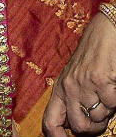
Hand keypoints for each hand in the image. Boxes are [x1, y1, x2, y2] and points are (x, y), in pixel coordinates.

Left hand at [43, 12, 115, 135]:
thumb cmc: (91, 57)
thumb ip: (72, 100)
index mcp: (60, 88)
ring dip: (108, 109)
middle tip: (101, 118)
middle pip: (78, 127)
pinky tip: (113, 84)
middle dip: (93, 129)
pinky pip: (112, 103)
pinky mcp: (100, 79)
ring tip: (107, 92)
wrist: (105, 32)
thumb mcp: (74, 77)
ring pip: (99, 117)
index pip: (49, 121)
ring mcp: (83, 83)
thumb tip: (74, 127)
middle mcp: (68, 87)